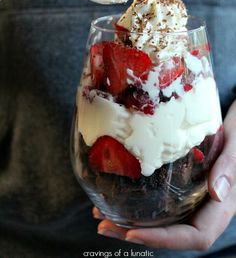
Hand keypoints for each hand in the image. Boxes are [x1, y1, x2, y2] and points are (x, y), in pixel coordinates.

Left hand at [94, 100, 235, 250]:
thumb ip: (229, 169)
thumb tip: (217, 193)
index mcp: (221, 206)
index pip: (195, 236)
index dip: (164, 240)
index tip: (132, 233)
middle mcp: (205, 207)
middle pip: (172, 232)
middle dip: (138, 234)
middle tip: (105, 226)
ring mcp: (193, 198)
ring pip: (163, 219)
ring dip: (132, 221)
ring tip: (102, 215)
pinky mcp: (183, 185)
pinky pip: (161, 200)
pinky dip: (138, 202)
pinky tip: (117, 195)